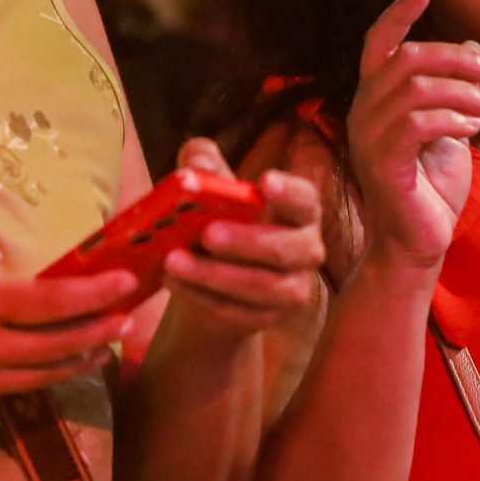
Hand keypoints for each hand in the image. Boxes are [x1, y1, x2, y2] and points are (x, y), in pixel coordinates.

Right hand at [0, 208, 146, 422]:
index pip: (48, 302)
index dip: (93, 293)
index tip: (125, 281)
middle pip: (59, 345)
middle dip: (101, 329)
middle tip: (131, 314)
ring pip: (45, 376)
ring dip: (81, 358)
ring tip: (107, 342)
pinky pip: (13, 390)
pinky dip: (40, 376)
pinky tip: (54, 362)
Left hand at [156, 138, 323, 337]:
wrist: (213, 283)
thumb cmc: (220, 222)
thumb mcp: (212, 191)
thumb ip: (204, 167)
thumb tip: (197, 162)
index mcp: (300, 212)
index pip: (306, 199)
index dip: (289, 192)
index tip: (264, 181)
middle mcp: (307, 250)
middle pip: (286, 248)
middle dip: (246, 241)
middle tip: (207, 233)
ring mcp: (292, 289)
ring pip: (261, 286)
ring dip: (215, 275)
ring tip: (173, 261)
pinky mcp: (267, 318)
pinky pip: (237, 310)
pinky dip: (202, 296)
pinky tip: (172, 282)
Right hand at [346, 0, 479, 277]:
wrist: (419, 244)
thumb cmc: (432, 188)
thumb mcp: (450, 128)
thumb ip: (453, 90)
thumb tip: (473, 47)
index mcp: (375, 99)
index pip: (378, 43)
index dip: (399, 12)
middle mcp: (363, 112)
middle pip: (408, 59)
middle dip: (458, 59)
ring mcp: (367, 138)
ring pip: (417, 88)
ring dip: (466, 93)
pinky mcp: (381, 164)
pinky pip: (417, 123)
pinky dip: (454, 119)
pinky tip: (476, 130)